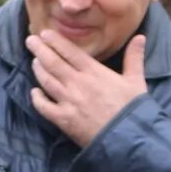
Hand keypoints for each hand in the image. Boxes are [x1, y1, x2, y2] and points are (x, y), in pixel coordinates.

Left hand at [27, 31, 148, 147]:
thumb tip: (140, 37)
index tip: (45, 33)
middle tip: (30, 40)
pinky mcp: (64, 120)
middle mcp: (78, 84)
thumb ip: (134, 57)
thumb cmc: (133, 110)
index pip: (70, 51)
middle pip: (53, 62)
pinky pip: (44, 107)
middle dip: (40, 49)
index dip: (55, 41)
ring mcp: (69, 102)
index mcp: (94, 72)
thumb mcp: (136, 81)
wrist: (129, 138)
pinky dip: (37, 98)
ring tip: (34, 61)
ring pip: (47, 80)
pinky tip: (34, 92)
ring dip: (38, 69)